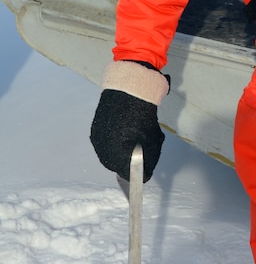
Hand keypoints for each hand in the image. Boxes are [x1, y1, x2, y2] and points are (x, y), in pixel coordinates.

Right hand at [90, 61, 168, 180]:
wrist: (129, 89)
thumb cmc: (143, 115)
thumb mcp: (152, 139)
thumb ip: (150, 159)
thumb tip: (146, 174)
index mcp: (116, 151)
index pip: (126, 173)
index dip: (137, 175)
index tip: (145, 174)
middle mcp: (103, 147)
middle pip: (116, 165)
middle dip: (129, 165)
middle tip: (142, 161)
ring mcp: (97, 138)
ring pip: (109, 156)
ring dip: (121, 155)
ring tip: (134, 148)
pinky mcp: (95, 130)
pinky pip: (104, 145)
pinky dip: (114, 145)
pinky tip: (124, 138)